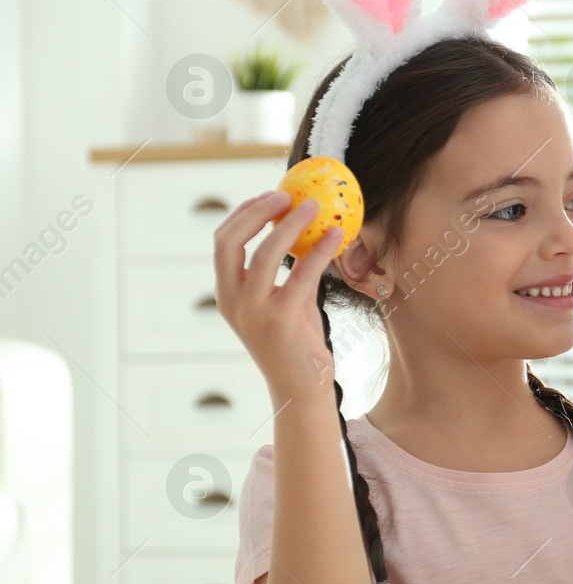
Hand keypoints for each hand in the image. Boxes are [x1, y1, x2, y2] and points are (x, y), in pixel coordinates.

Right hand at [212, 190, 344, 402]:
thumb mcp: (284, 301)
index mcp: (227, 293)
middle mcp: (233, 300)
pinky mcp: (281, 320)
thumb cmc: (296, 342)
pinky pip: (302, 274)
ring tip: (316, 207)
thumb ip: (287, 271)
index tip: (271, 195)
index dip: (244, 213)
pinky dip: (320, 250)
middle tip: (286, 195)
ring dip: (291, 224)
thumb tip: (306, 230)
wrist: (301, 388)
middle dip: (255, 211)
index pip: (223, 242)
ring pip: (265, 253)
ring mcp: (254, 311)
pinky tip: (338, 235)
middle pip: (230, 241)